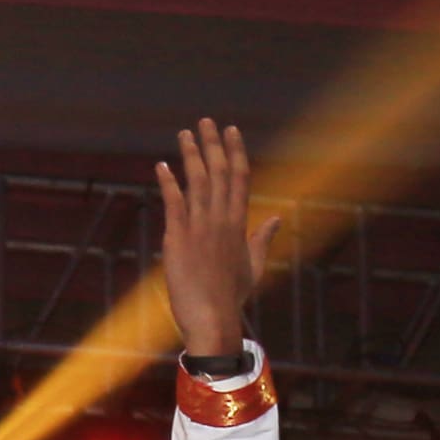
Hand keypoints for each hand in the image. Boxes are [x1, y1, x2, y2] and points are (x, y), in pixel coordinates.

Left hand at [152, 118, 267, 363]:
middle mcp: (221, 220)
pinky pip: (173, 204)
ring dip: (190, 155)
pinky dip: (167, 183)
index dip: (235, 152)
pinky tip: (162, 166)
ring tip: (185, 133)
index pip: (240, 178)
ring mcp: (200, 227)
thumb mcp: (254, 266)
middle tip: (206, 121)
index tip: (232, 131)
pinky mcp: (178, 238)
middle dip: (213, 144)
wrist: (212, 318)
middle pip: (219, 172)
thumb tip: (277, 218)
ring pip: (196, 182)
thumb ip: (263, 239)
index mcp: (239, 223)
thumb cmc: (232, 297)